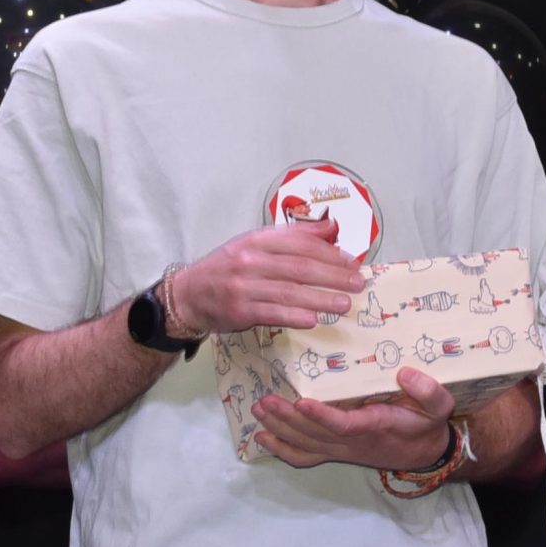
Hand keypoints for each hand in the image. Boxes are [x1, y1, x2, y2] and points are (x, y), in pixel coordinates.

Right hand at [169, 219, 365, 335]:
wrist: (189, 294)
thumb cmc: (229, 267)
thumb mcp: (256, 243)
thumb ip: (294, 236)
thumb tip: (332, 227)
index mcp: (257, 240)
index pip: (300, 243)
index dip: (329, 253)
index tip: (352, 262)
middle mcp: (250, 260)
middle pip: (299, 267)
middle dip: (333, 276)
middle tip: (357, 283)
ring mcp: (243, 286)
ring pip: (289, 292)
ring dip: (321, 299)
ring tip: (344, 304)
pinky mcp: (239, 311)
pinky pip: (272, 313)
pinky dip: (294, 317)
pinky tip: (314, 319)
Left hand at [252, 365, 456, 471]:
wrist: (425, 454)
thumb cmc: (428, 424)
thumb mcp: (440, 406)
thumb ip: (428, 391)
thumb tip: (405, 372)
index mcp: (375, 426)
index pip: (343, 424)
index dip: (320, 416)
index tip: (301, 401)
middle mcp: (352, 442)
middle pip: (313, 434)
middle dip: (286, 419)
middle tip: (264, 401)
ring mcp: (340, 450)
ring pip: (304, 444)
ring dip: (279, 429)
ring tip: (258, 410)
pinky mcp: (335, 452)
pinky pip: (305, 456)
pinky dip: (282, 449)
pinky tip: (262, 437)